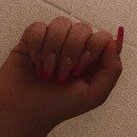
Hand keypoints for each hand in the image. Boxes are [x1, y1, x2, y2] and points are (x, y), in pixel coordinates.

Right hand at [0, 17, 123, 135]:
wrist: (24, 114)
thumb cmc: (60, 106)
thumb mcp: (95, 94)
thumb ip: (113, 68)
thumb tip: (112, 41)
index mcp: (93, 57)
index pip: (102, 36)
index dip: (92, 50)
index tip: (79, 71)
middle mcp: (75, 46)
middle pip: (83, 28)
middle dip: (72, 52)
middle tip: (62, 76)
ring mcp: (53, 41)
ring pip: (61, 23)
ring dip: (54, 49)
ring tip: (48, 71)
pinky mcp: (31, 40)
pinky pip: (38, 27)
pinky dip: (37, 46)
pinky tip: (35, 64)